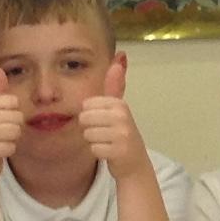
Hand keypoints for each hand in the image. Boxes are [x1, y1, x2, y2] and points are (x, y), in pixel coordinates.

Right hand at [0, 68, 22, 180]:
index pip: (13, 101)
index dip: (13, 114)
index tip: (2, 121)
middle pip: (17, 117)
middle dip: (14, 129)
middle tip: (1, 134)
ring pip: (15, 132)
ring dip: (11, 140)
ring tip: (0, 142)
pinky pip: (10, 147)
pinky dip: (8, 151)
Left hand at [79, 57, 150, 179]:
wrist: (135, 163)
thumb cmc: (122, 134)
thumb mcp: (118, 108)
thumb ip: (115, 85)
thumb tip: (120, 57)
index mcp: (120, 104)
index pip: (86, 106)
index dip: (91, 117)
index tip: (104, 123)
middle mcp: (122, 116)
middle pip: (84, 119)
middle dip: (91, 129)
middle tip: (105, 134)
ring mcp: (122, 134)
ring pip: (87, 135)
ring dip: (94, 142)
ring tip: (108, 143)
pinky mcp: (119, 151)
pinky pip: (93, 149)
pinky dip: (98, 153)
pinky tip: (110, 153)